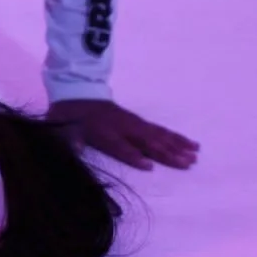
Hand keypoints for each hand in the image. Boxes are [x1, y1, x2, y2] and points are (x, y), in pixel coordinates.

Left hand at [45, 99, 199, 170]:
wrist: (75, 91)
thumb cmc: (69, 116)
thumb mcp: (61, 128)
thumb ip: (68, 140)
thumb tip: (73, 149)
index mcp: (102, 132)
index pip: (120, 145)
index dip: (133, 155)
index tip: (149, 165)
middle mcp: (122, 127)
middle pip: (147, 141)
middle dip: (166, 153)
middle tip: (187, 164)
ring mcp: (132, 123)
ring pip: (158, 135)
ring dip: (177, 146)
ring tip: (195, 156)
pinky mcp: (139, 121)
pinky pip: (160, 129)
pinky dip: (176, 137)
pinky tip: (191, 144)